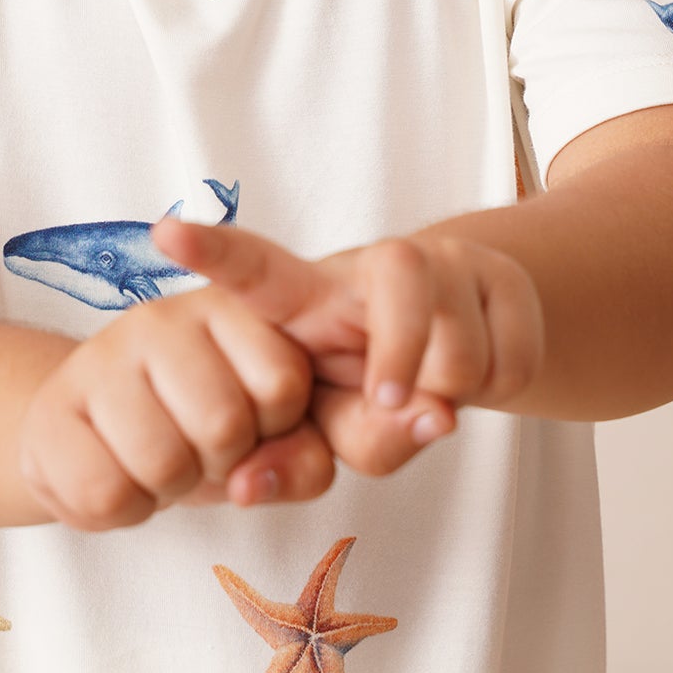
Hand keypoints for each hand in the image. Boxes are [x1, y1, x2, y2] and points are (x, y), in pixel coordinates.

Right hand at [15, 283, 333, 531]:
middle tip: (197, 449)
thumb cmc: (198, 425)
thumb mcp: (267, 438)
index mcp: (230, 306)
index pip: (283, 380)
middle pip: (223, 424)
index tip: (255, 421)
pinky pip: (103, 494)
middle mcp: (163, 316)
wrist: (98, 429)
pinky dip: (120, 510)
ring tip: (157, 461)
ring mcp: (100, 355)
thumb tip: (253, 481)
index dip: (275, 428)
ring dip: (167, 489)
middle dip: (219, 462)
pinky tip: (117, 475)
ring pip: (163, 462)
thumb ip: (302, 460)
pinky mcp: (49, 408)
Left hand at [151, 218, 545, 473]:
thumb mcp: (348, 428)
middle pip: (398, 306)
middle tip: (394, 395)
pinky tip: (478, 372)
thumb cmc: (375, 384)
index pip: (256, 271)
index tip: (163, 231)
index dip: (214, 253)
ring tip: (436, 384)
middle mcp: (372, 267)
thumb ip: (360, 440)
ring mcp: (442, 264)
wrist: (467, 337)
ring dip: (454, 392)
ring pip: (458, 354)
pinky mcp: (500, 274)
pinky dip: (499, 387)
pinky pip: (508, 361)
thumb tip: (431, 419)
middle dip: (405, 364)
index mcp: (309, 300)